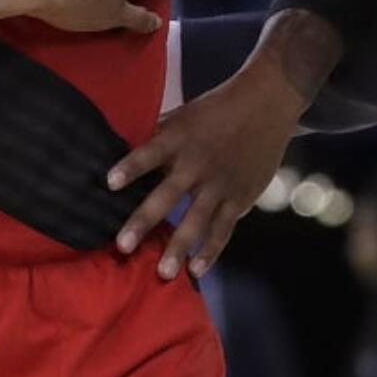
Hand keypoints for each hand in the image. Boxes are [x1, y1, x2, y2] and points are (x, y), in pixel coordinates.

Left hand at [107, 59, 299, 279]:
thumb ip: (156, 135)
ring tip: (163, 273)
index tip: (109, 183)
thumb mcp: (183, 114)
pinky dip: (211, 250)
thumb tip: (120, 146)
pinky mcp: (240, 197)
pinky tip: (196, 270)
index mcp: (179, 138)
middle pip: (167, 195)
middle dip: (144, 221)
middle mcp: (198, 163)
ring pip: (197, 221)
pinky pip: (223, 229)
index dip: (130, 167)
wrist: (267, 102)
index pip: (150, 153)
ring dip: (179, 247)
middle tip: (122, 246)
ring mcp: (221, 183)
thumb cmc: (216, 109)